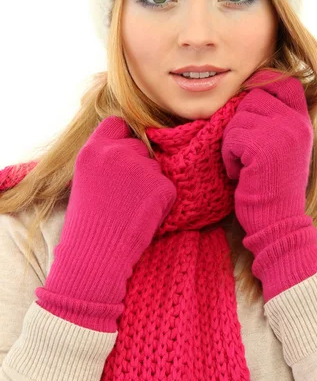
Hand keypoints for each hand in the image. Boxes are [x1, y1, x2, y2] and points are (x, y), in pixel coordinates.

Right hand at [36, 116, 176, 330]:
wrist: (96, 256)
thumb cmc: (88, 223)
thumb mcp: (84, 179)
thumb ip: (104, 157)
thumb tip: (130, 142)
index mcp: (93, 149)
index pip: (117, 124)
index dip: (121, 139)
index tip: (120, 155)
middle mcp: (117, 153)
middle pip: (139, 146)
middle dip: (137, 164)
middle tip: (124, 193)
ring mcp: (141, 168)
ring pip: (155, 166)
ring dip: (149, 183)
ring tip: (131, 208)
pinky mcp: (162, 186)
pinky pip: (166, 185)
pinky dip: (160, 200)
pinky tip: (143, 216)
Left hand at [221, 69, 316, 299]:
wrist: (279, 223)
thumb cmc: (273, 187)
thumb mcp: (285, 147)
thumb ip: (277, 119)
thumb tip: (251, 88)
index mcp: (303, 122)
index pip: (287, 82)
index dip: (265, 81)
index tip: (250, 95)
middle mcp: (296, 124)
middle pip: (253, 97)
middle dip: (241, 121)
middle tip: (245, 150)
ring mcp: (281, 134)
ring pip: (238, 118)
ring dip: (232, 142)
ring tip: (244, 165)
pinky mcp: (262, 148)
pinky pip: (231, 137)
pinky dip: (228, 157)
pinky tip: (240, 174)